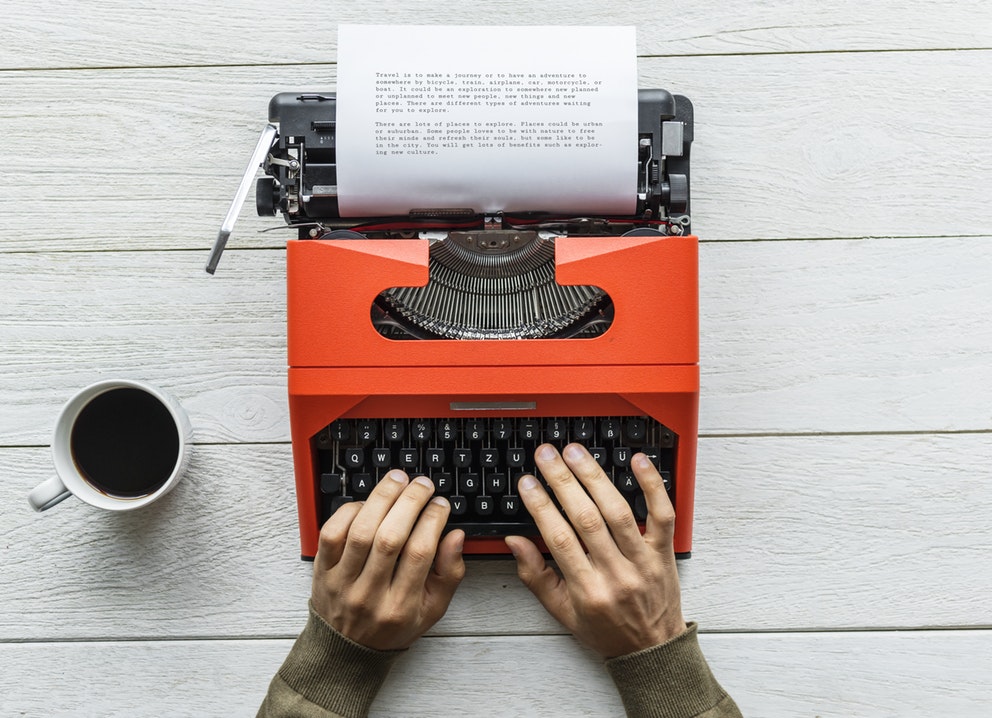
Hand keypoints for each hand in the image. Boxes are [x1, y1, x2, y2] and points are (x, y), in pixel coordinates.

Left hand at [311, 470, 465, 650]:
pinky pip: (331, 533)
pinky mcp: (322, 571)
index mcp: (401, 607)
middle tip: (422, 485)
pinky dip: (349, 511)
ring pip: (360, 531)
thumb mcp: (432, 609)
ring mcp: (342, 582)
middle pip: (390, 538)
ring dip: (381, 499)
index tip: (441, 504)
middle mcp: (369, 595)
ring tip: (398, 480)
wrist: (346, 651)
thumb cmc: (393, 626)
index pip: (420, 553)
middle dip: (409, 502)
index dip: (433, 520)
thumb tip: (456, 536)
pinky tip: (367, 502)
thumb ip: (449, 574)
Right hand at [505, 444, 686, 658]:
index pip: (559, 539)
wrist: (652, 650)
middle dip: (563, 481)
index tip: (526, 483)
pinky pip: (662, 514)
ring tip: (575, 453)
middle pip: (587, 519)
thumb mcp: (562, 612)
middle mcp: (617, 574)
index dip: (541, 506)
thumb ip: (535, 576)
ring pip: (619, 511)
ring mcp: (643, 561)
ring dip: (595, 477)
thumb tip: (514, 541)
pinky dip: (652, 485)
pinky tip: (637, 461)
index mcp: (588, 591)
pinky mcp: (664, 551)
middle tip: (547, 455)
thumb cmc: (606, 629)